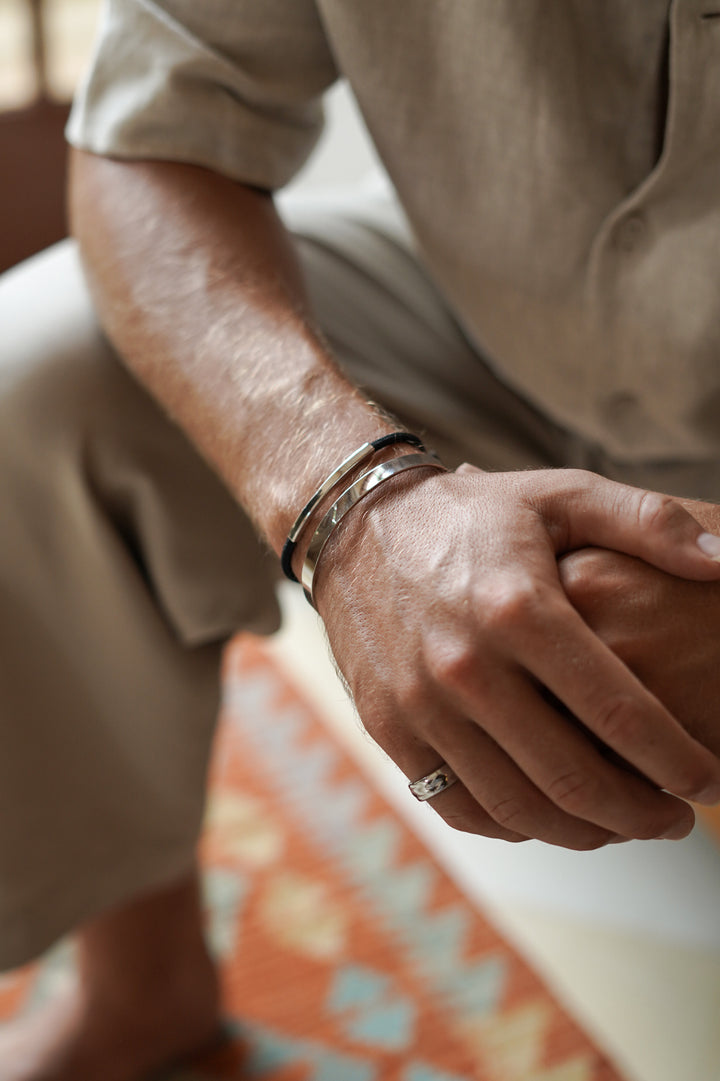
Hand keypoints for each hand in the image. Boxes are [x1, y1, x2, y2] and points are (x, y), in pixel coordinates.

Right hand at [313, 466, 719, 848]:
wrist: (356, 525)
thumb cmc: (472, 514)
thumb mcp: (560, 495)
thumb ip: (647, 523)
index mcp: (519, 608)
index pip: (619, 713)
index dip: (678, 761)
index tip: (710, 781)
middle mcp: (465, 666)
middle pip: (572, 780)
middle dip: (641, 816)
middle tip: (675, 819)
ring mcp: (420, 705)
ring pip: (517, 808)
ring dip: (583, 833)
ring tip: (620, 824)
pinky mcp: (387, 728)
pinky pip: (458, 805)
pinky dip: (513, 826)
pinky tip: (547, 814)